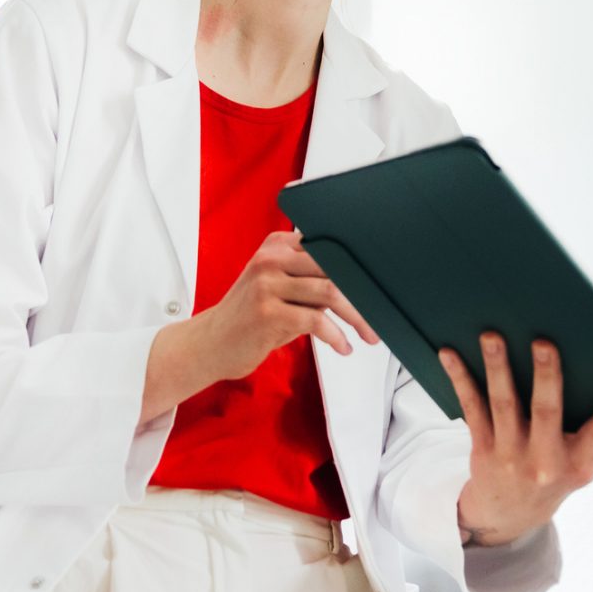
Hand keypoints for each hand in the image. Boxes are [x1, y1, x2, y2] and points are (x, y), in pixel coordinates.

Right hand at [197, 231, 378, 382]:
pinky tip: (343, 347)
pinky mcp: (267, 311)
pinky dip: (337, 336)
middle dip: (364, 293)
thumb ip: (312, 280)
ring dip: (358, 317)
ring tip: (369, 334)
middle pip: (334, 266)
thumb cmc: (253, 318)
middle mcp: (271, 258)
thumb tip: (362, 285)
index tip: (380, 286)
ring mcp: (267, 283)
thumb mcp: (280, 288)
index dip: (359, 265)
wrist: (211, 344)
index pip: (329, 246)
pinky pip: (317, 320)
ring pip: (331, 291)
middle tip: (381, 314)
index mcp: (277, 244)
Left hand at [439, 333, 592, 546]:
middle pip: (547, 412)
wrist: (507, 517)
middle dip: (546, 376)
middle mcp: (546, 461)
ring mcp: (511, 455)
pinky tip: (450, 354)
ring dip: (498, 368)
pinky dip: (460, 379)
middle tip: (544, 342)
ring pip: (504, 404)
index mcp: (579, 463)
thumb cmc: (553, 479)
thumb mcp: (588, 469)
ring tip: (492, 337)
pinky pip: (471, 408)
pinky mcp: (483, 448)